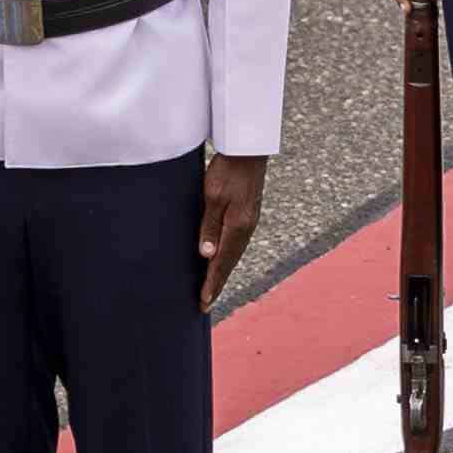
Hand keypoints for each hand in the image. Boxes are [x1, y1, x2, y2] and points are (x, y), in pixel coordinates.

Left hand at [195, 152, 269, 305]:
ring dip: (222, 271)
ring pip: (234, 253)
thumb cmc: (228, 169)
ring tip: (212, 286)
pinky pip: (236, 243)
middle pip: (230, 262)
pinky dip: (227, 256)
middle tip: (205, 303)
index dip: (211, 283)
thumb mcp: (213, 196)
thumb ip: (209, 226)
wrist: (248, 148)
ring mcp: (249, 221)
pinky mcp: (247, 214)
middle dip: (217, 283)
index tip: (203, 302)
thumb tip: (207, 255)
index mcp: (238, 227)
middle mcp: (246, 228)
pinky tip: (221, 258)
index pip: (222, 262)